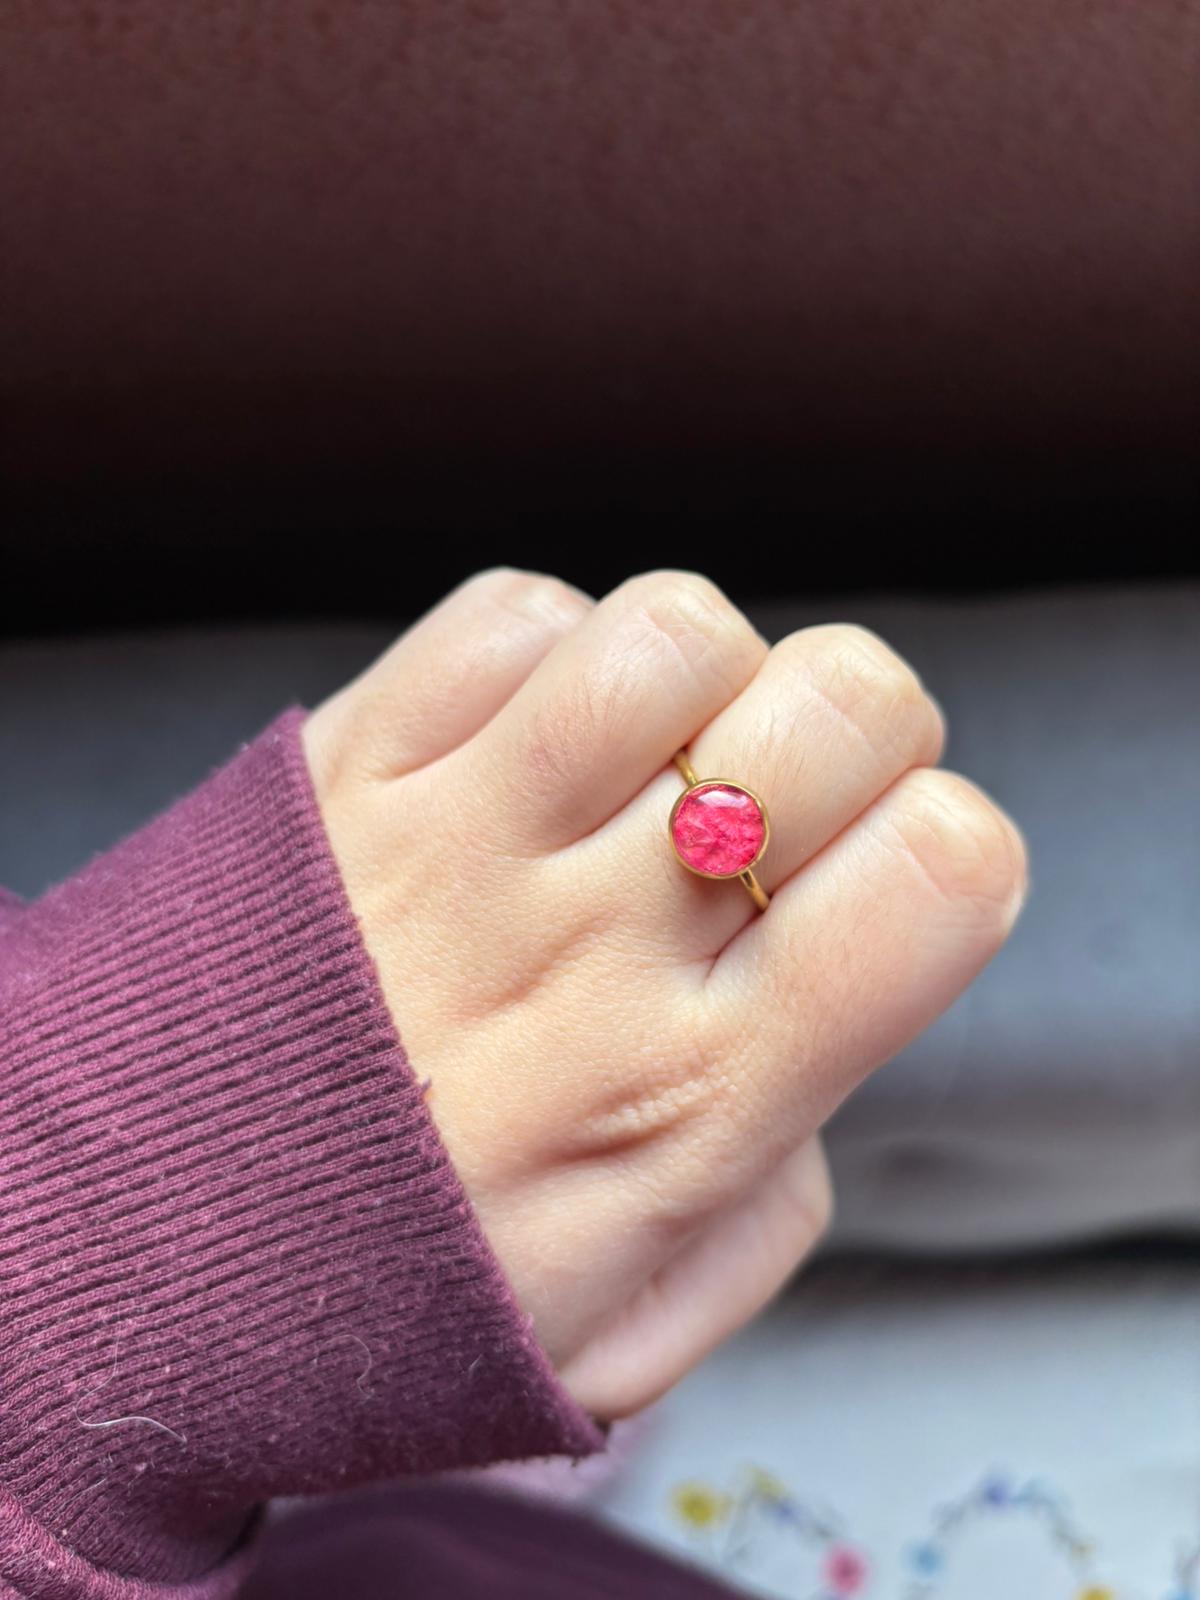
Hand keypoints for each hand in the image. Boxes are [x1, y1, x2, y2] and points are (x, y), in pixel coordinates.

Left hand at [302, 569, 1025, 1416]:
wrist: (138, 1268)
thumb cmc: (405, 1294)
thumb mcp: (639, 1319)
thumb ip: (770, 1189)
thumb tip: (806, 1049)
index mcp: (698, 1091)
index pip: (944, 867)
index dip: (950, 847)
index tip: (881, 887)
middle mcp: (596, 941)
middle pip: (841, 702)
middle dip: (852, 732)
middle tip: (776, 809)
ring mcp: (465, 837)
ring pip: (673, 629)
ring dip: (699, 678)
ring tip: (642, 762)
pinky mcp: (355, 765)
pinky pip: (508, 615)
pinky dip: (546, 653)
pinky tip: (522, 743)